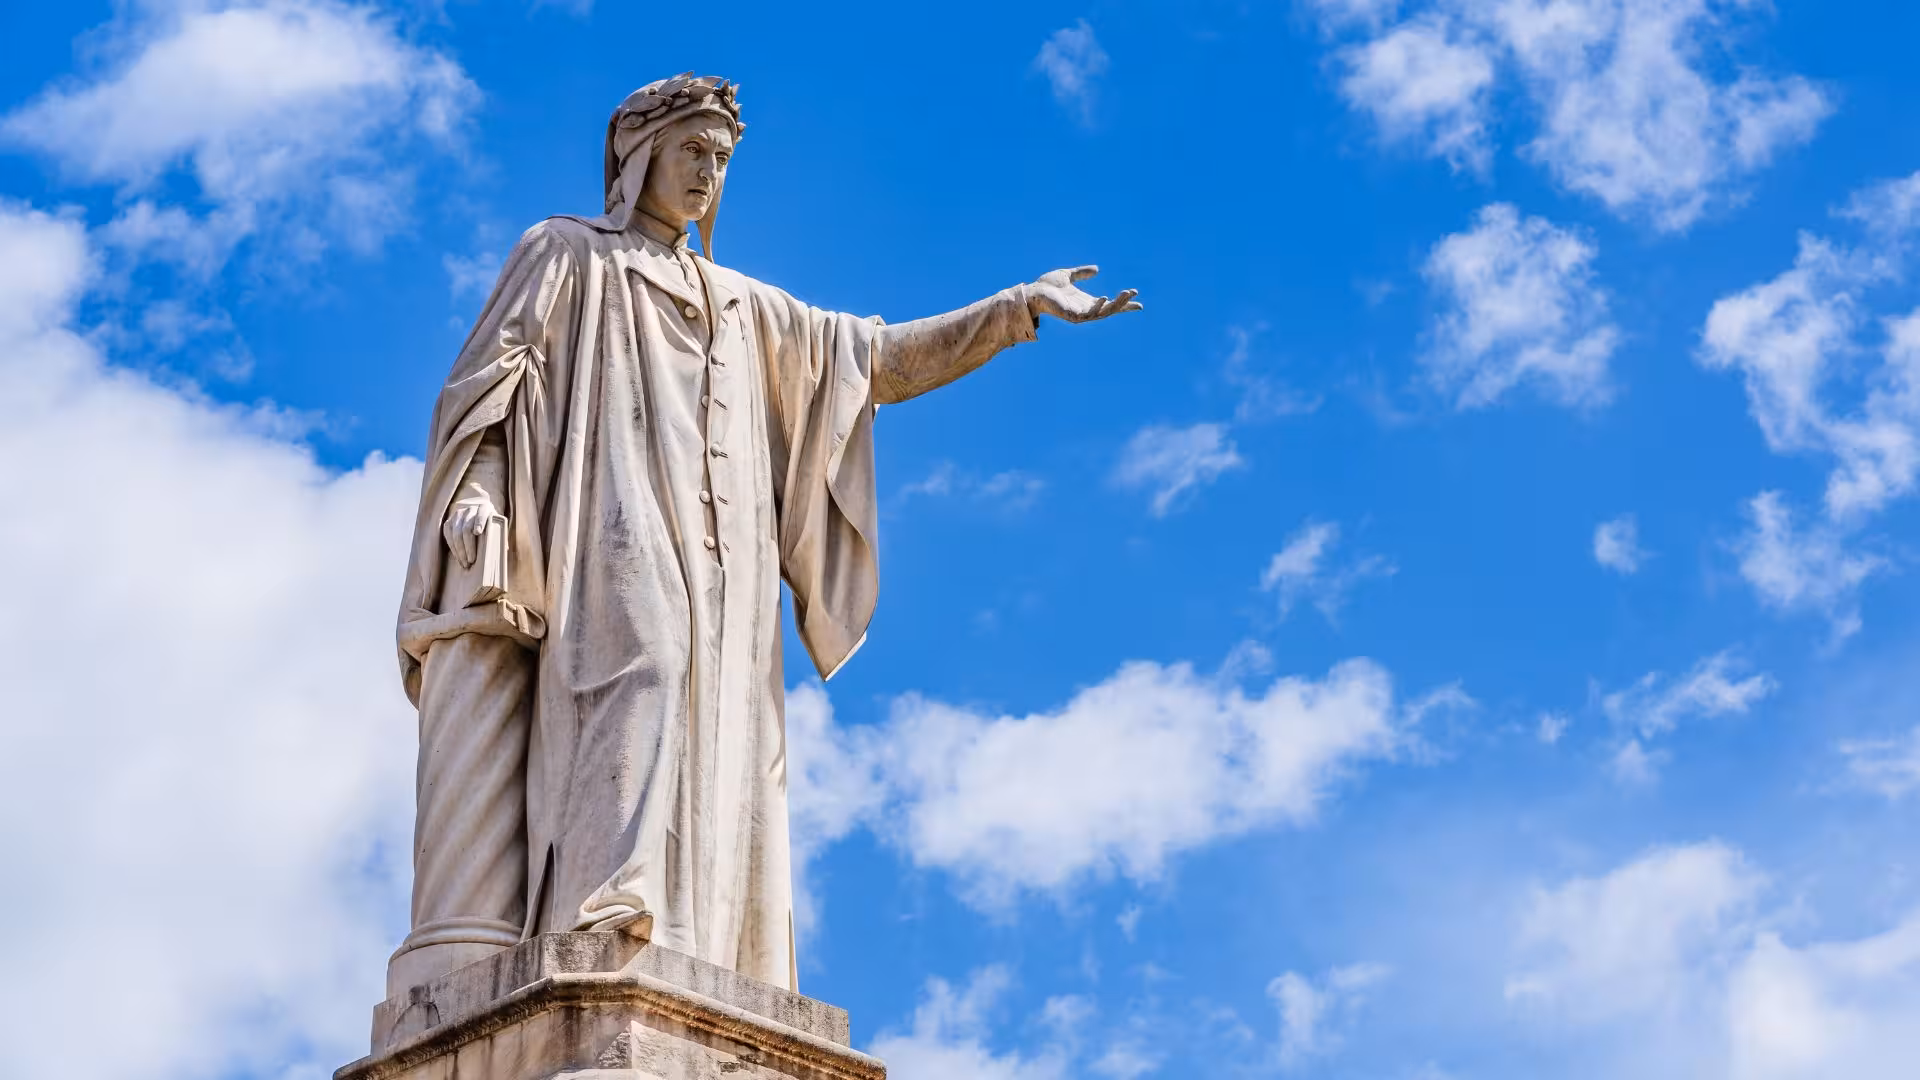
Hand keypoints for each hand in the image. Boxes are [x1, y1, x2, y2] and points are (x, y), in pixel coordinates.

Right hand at [443, 493, 498, 568]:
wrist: (475, 508)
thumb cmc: (489, 521)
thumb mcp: (496, 523)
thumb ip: (500, 533)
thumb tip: (504, 549)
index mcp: (484, 508)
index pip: (481, 514)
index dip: (479, 522)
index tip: (478, 532)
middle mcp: (469, 509)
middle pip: (466, 528)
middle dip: (468, 546)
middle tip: (471, 561)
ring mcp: (458, 515)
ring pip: (455, 533)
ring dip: (460, 550)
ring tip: (464, 563)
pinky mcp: (449, 521)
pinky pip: (448, 535)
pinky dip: (453, 548)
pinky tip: (458, 557)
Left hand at [1027, 266, 1142, 323]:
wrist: (1033, 291)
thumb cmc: (1048, 285)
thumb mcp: (1068, 275)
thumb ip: (1082, 273)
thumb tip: (1097, 269)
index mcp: (1087, 302)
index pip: (1110, 304)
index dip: (1124, 304)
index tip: (1139, 304)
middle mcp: (1086, 310)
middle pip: (1111, 309)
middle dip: (1124, 303)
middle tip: (1135, 293)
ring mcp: (1080, 314)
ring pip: (1103, 312)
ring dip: (1116, 304)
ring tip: (1127, 293)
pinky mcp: (1073, 316)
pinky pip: (1089, 313)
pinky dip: (1098, 306)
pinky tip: (1105, 298)